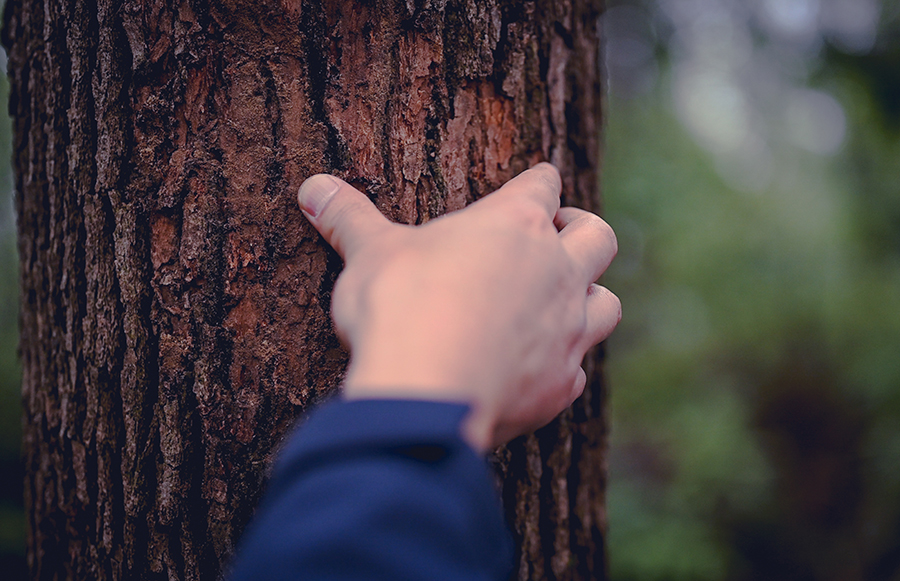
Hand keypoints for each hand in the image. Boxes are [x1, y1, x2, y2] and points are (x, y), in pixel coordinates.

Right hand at [297, 163, 619, 450]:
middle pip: (598, 237)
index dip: (538, 181)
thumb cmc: (402, 307)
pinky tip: (540, 369)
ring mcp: (567, 330)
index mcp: (514, 224)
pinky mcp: (561, 385)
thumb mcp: (369, 255)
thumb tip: (311, 187)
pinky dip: (565, 364)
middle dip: (582, 231)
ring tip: (565, 301)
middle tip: (560, 235)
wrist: (428, 391)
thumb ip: (347, 219)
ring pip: (607, 303)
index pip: (542, 185)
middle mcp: (556, 271)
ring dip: (591, 297)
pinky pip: (579, 369)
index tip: (536, 181)